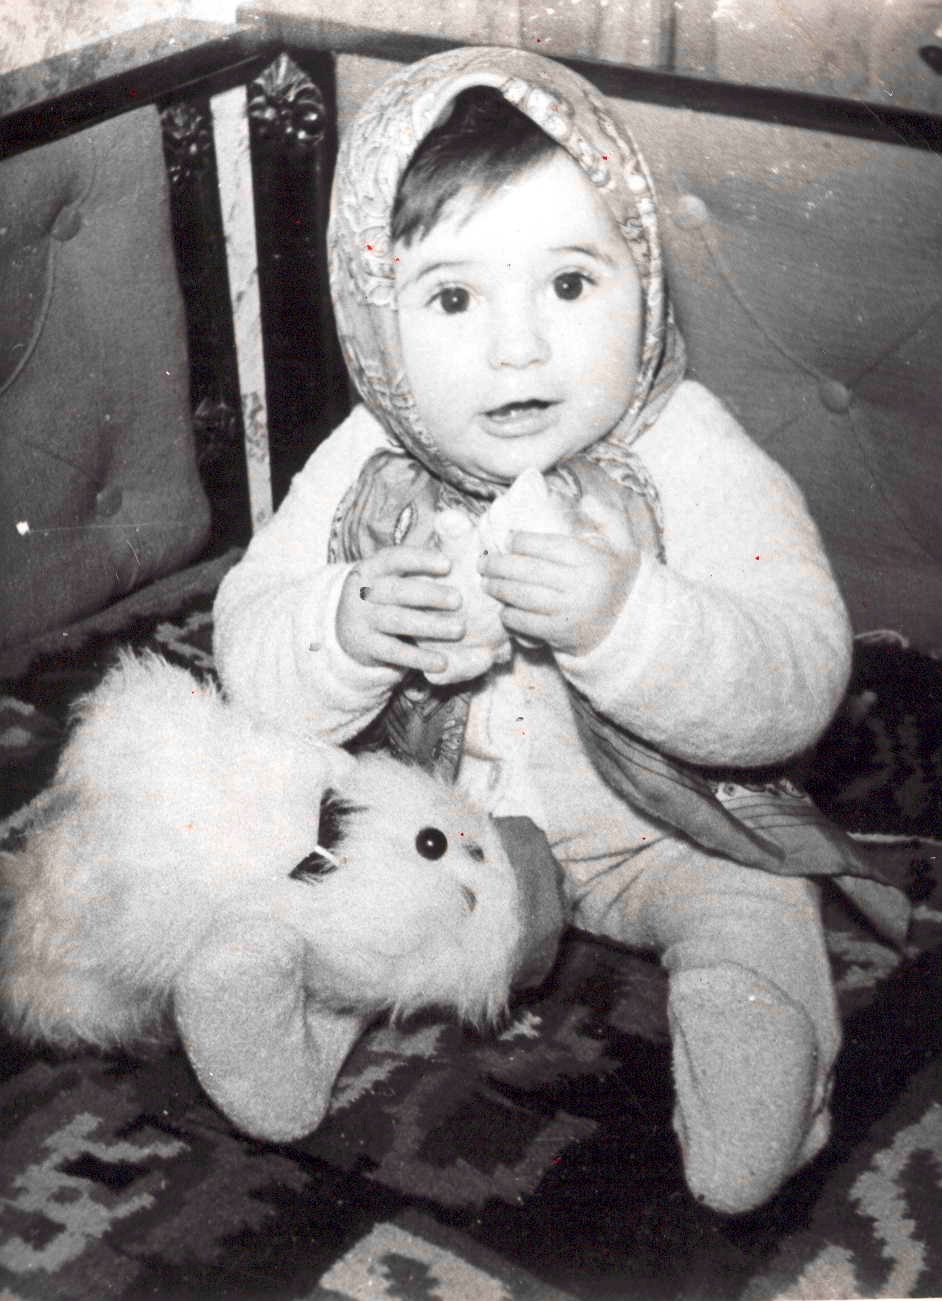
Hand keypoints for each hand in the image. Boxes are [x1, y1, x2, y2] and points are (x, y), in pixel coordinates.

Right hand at [336, 546, 464, 673]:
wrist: (348, 630)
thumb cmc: (383, 597)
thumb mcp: (390, 576)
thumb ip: (415, 563)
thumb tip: (451, 543)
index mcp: (372, 568)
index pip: (395, 558)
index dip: (421, 560)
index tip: (448, 565)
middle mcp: (362, 592)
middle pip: (397, 591)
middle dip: (430, 595)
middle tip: (459, 600)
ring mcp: (361, 620)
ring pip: (398, 621)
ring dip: (431, 626)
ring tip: (459, 629)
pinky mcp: (365, 646)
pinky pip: (395, 652)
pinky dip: (420, 658)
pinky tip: (442, 662)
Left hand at [481, 497, 639, 656]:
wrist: (628, 625)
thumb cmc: (616, 578)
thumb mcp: (624, 544)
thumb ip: (609, 517)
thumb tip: (587, 498)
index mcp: (590, 561)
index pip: (547, 546)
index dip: (520, 541)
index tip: (508, 538)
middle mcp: (580, 586)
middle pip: (528, 571)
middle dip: (498, 564)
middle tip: (483, 561)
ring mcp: (569, 613)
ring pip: (522, 597)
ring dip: (497, 589)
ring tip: (485, 582)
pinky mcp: (559, 635)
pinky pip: (525, 624)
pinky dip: (509, 616)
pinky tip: (502, 608)